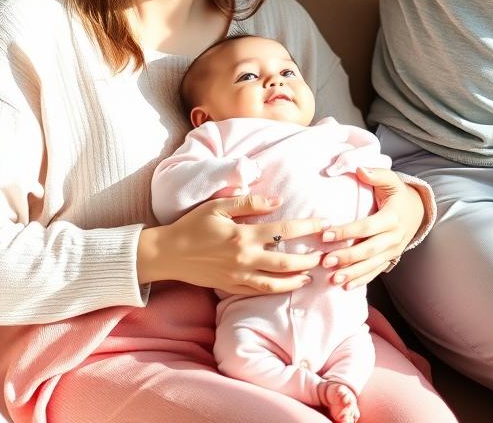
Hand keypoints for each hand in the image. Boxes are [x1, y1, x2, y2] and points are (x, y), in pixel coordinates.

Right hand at [139, 194, 326, 294]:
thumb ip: (250, 203)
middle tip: (325, 254)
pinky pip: (258, 292)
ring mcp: (237, 276)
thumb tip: (278, 200)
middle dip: (309, 258)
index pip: (284, 230)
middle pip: (285, 262)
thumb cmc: (193, 225)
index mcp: (243, 236)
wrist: (168, 253)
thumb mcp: (218, 206)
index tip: (324, 223)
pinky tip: (286, 285)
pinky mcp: (230, 287)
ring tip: (311, 274)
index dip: (307, 226)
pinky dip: (276, 290)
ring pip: (274, 283)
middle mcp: (244, 259)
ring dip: (296, 280)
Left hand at [319, 168, 425, 289]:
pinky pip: (376, 272)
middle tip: (325, 261)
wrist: (417, 210)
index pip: (367, 227)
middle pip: (368, 250)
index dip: (347, 232)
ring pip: (372, 265)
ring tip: (333, 279)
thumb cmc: (397, 193)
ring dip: (352, 273)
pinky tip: (346, 286)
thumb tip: (359, 169)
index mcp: (392, 217)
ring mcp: (393, 250)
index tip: (326, 234)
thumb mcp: (390, 179)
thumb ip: (376, 174)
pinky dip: (362, 280)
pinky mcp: (391, 258)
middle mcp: (394, 237)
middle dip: (347, 257)